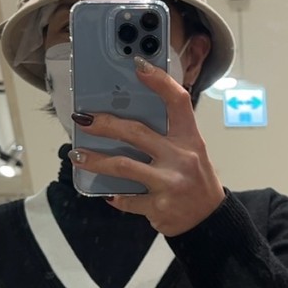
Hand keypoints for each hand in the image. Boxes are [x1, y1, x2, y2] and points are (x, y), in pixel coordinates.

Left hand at [70, 58, 224, 236]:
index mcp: (190, 138)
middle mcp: (181, 157)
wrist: (209, 221)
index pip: (178, 102)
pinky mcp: (158, 206)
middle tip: (83, 119)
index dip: (159, 81)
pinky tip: (106, 192)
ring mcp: (169, 183)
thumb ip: (168, 135)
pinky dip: (114, 195)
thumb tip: (127, 119)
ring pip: (123, 166)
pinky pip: (126, 199)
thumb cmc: (196, 179)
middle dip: (104, 124)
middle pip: (136, 133)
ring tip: (77, 157)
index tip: (139, 66)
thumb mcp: (192, 151)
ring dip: (95, 161)